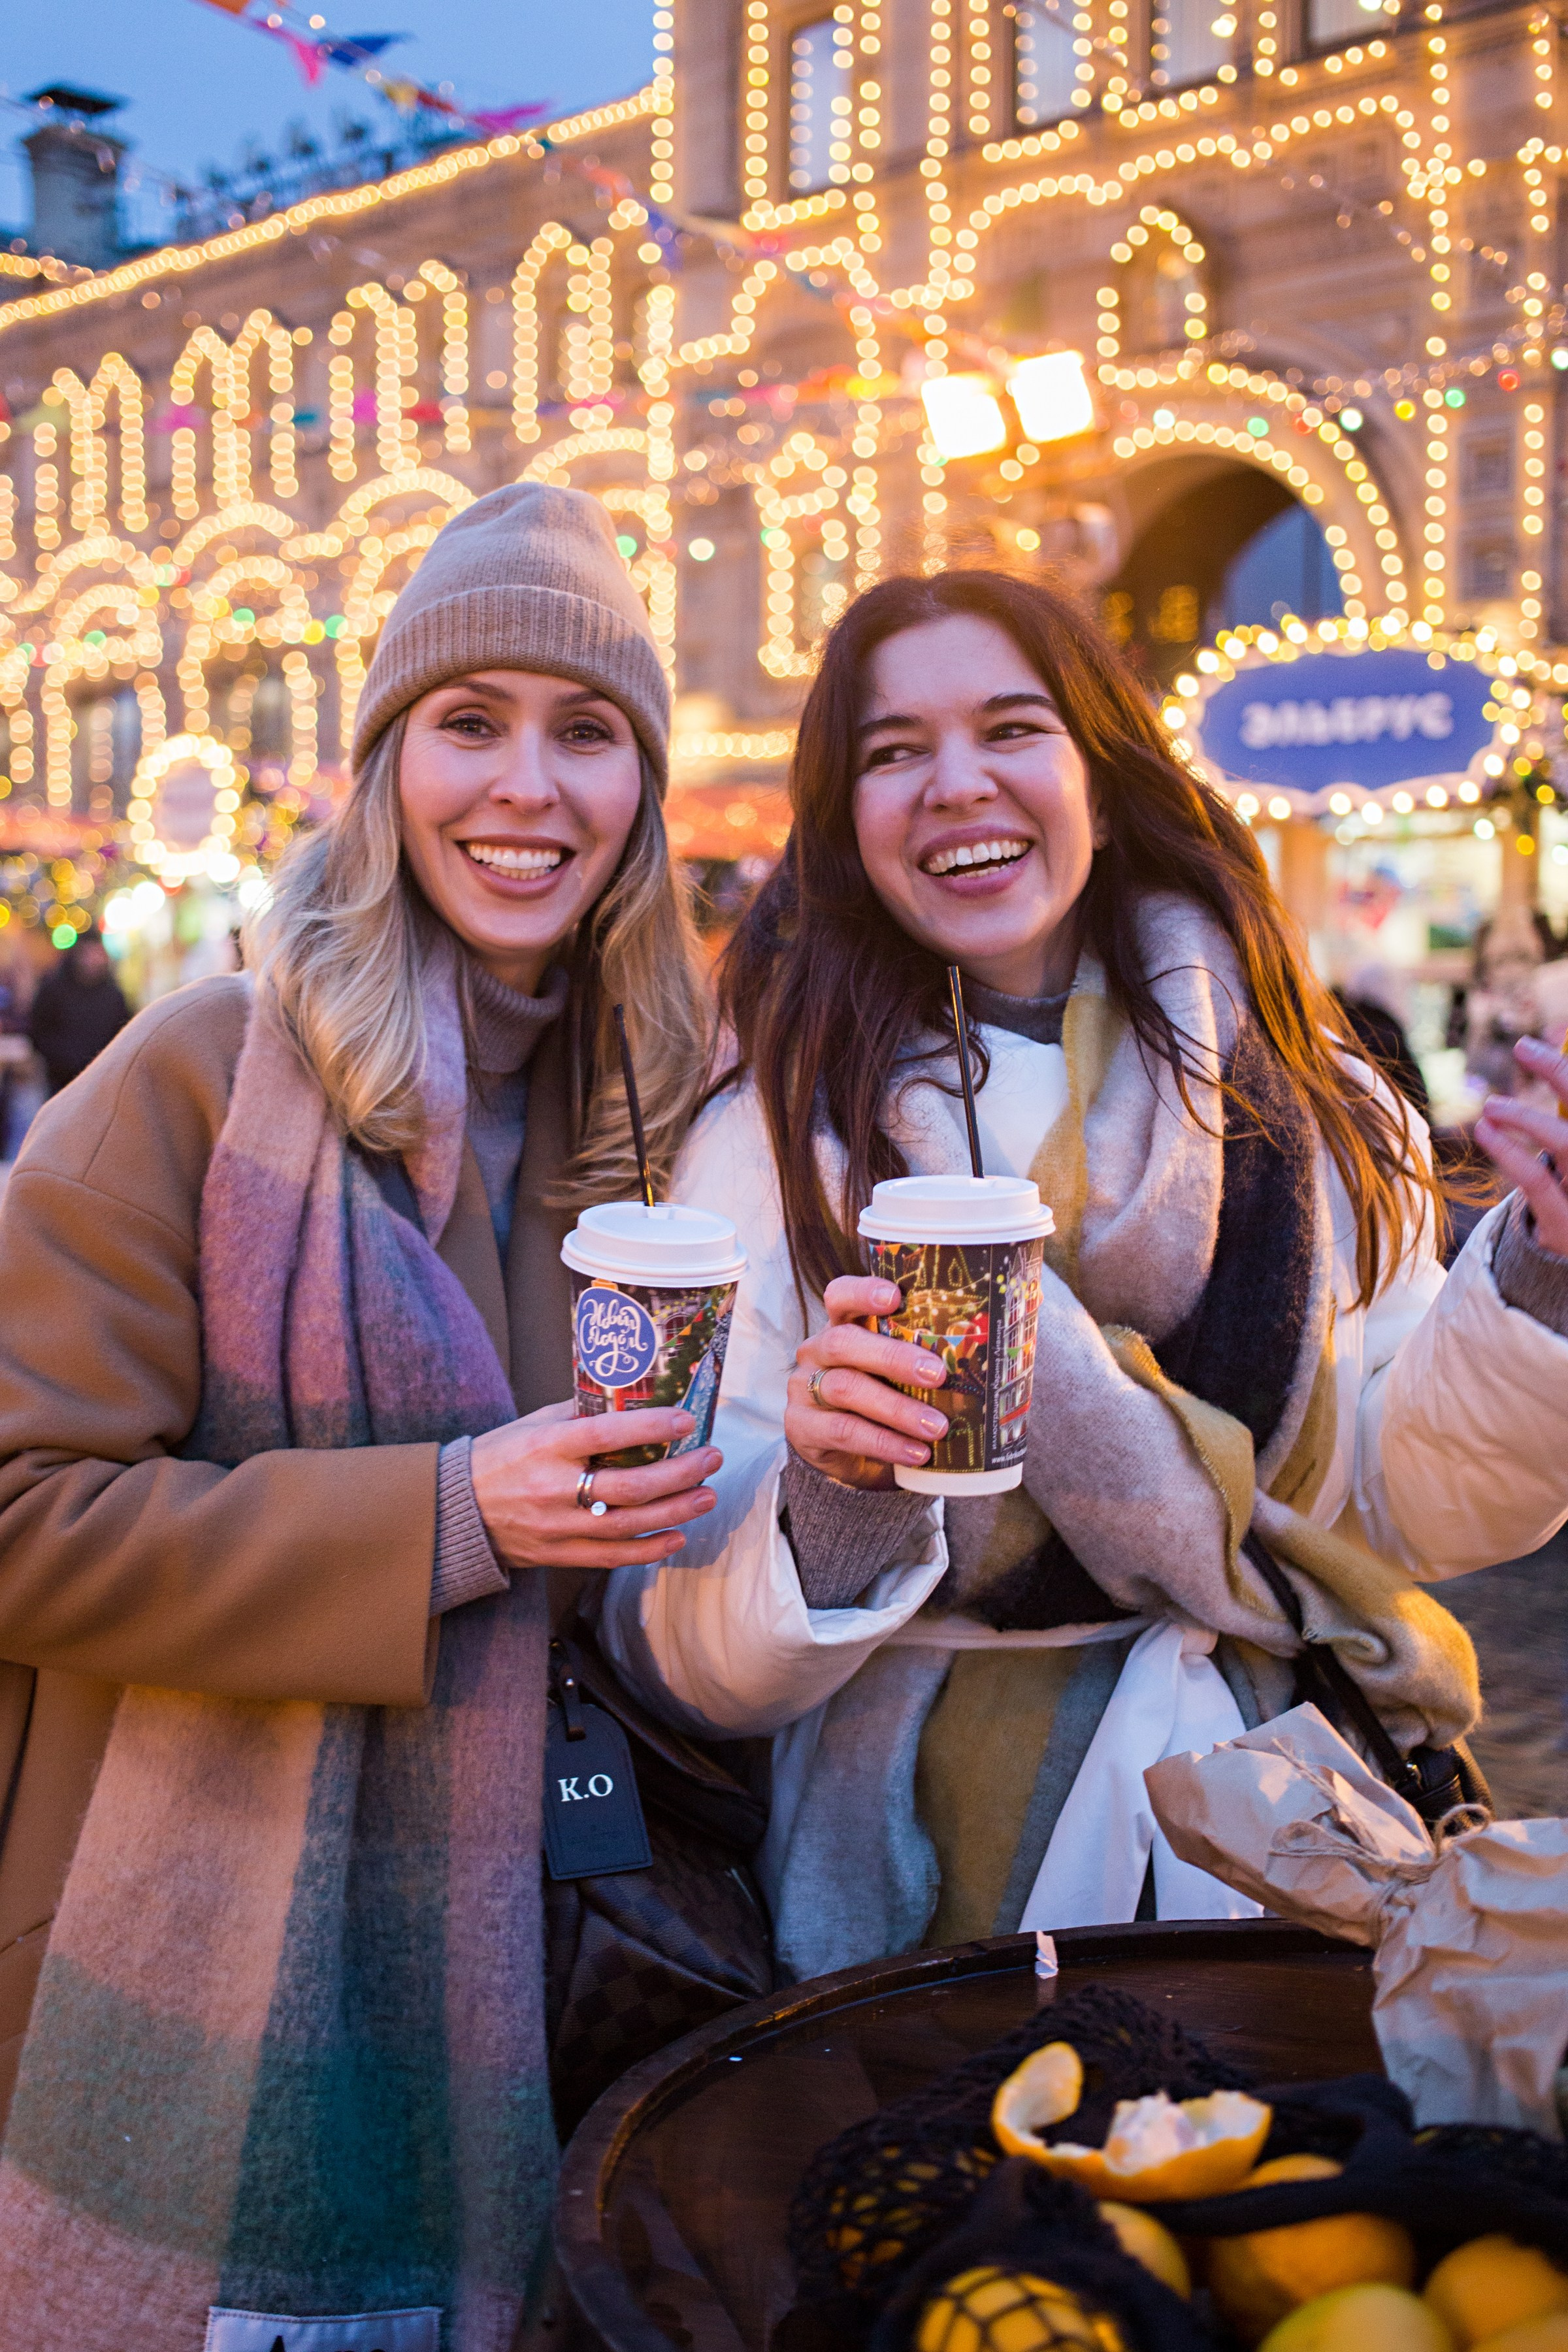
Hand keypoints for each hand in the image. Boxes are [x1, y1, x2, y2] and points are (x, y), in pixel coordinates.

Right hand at [470, 1402, 721, 1570]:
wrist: (456, 1510)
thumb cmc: (501, 1457)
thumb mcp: (534, 1424)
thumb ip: (580, 1414)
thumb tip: (631, 1398)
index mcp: (547, 1447)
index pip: (606, 1434)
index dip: (650, 1427)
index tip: (686, 1419)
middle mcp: (554, 1488)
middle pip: (630, 1486)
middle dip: (680, 1473)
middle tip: (711, 1458)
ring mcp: (558, 1527)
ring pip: (629, 1524)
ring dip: (676, 1510)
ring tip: (708, 1495)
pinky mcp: (559, 1555)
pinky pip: (612, 1557)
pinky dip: (649, 1550)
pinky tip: (678, 1536)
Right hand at [785, 1275, 948, 1490]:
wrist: (855, 1457)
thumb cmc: (888, 1402)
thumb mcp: (901, 1375)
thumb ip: (927, 1358)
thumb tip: (1002, 1356)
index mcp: (842, 1326)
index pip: (840, 1295)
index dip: (863, 1292)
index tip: (895, 1297)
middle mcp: (816, 1351)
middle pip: (844, 1342)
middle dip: (892, 1357)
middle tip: (937, 1373)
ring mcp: (804, 1389)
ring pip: (844, 1388)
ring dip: (896, 1408)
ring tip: (937, 1427)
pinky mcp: (802, 1428)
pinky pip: (842, 1431)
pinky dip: (883, 1443)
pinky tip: (916, 1453)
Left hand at [1475, 1035, 1567, 1256]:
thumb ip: (1566, 1104)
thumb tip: (1548, 1041)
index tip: (1537, 1042)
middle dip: (1562, 1074)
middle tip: (1523, 1046)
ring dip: (1527, 1117)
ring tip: (1492, 1104)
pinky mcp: (1567, 1227)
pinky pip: (1537, 1183)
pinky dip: (1509, 1152)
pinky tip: (1485, 1130)